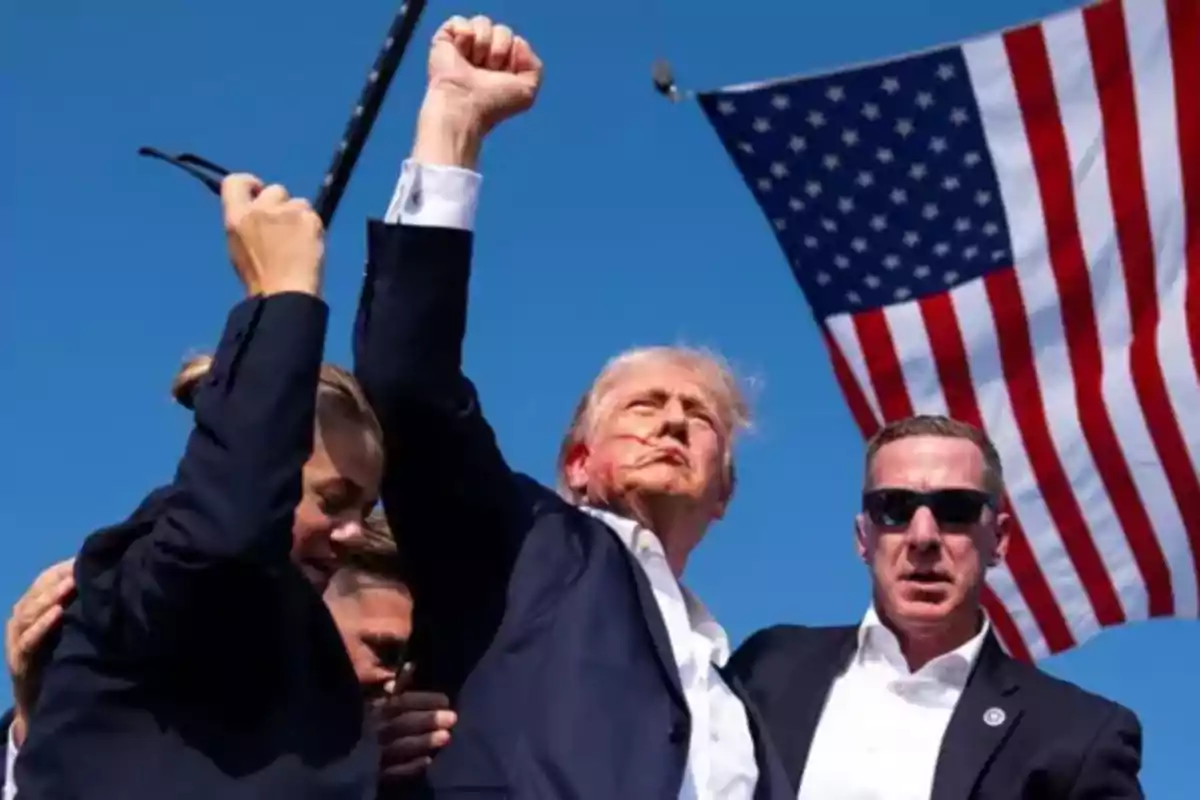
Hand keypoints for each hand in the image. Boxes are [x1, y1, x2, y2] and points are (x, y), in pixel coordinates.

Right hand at [5, 558, 74, 745]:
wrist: (46, 702)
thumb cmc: (65, 657)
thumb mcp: (75, 627)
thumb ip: (85, 606)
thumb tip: (115, 578)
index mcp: (36, 607)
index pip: (48, 579)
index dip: (66, 568)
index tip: (89, 557)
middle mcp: (22, 619)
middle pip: (38, 590)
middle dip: (59, 577)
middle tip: (81, 567)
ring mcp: (18, 639)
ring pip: (29, 611)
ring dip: (50, 596)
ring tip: (71, 584)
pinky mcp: (18, 660)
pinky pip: (28, 638)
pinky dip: (42, 625)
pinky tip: (57, 614)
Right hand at [221, 175, 324, 296]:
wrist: (285, 293)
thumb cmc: (261, 278)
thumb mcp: (238, 247)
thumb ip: (246, 222)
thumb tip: (256, 208)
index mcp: (236, 217)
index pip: (235, 181)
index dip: (249, 182)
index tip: (257, 190)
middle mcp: (260, 210)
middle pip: (275, 189)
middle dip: (280, 203)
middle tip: (284, 227)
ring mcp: (286, 212)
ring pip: (298, 202)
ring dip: (298, 216)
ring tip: (297, 243)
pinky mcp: (309, 219)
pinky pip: (312, 215)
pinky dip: (312, 227)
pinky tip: (308, 247)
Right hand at [375, 663, 456, 781]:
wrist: (364, 754)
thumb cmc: (385, 720)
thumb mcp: (390, 700)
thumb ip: (402, 685)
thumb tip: (412, 664)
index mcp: (380, 708)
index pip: (401, 702)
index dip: (424, 700)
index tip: (446, 700)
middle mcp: (376, 729)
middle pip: (401, 723)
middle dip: (428, 720)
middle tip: (452, 717)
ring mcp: (377, 752)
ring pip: (399, 747)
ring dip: (423, 741)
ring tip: (446, 737)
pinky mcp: (380, 773)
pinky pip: (394, 772)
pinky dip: (411, 767)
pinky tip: (428, 761)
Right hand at [412, 15, 542, 167]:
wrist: (464, 106)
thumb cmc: (493, 104)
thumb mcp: (527, 91)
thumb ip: (535, 67)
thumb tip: (518, 41)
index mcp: (502, 64)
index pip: (516, 42)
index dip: (514, 57)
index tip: (503, 77)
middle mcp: (484, 54)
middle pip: (503, 31)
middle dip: (500, 50)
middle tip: (487, 71)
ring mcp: (465, 45)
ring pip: (483, 23)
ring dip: (483, 45)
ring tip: (473, 64)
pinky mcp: (446, 39)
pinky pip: (461, 21)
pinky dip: (465, 37)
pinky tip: (460, 54)